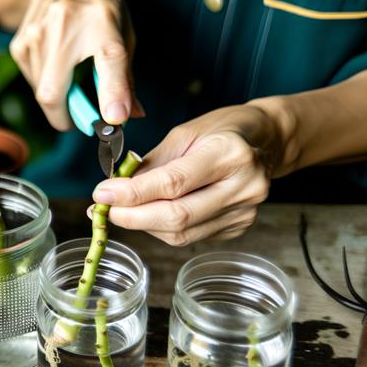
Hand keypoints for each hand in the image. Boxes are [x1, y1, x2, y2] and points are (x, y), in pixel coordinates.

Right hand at [2, 0, 143, 129]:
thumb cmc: (98, 7)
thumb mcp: (122, 34)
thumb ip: (125, 77)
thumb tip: (128, 115)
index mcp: (103, 21)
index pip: (109, 61)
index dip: (112, 93)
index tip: (114, 120)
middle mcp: (65, 27)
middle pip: (53, 94)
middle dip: (68, 118)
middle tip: (83, 120)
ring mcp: (36, 36)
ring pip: (42, 94)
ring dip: (60, 101)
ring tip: (73, 80)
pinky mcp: (20, 46)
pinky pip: (34, 83)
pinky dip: (47, 86)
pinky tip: (57, 67)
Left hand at [91, 103, 286, 245]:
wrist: (265, 140)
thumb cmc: (221, 131)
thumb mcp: (183, 135)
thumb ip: (150, 166)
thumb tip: (113, 191)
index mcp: (230, 154)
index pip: (173, 184)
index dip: (132, 193)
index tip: (101, 194)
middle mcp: (244, 186)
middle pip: (178, 217)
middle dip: (133, 216)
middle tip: (104, 210)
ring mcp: (245, 211)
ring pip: (181, 233)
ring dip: (144, 225)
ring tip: (123, 211)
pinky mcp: (240, 227)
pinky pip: (191, 236)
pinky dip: (163, 228)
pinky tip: (151, 214)